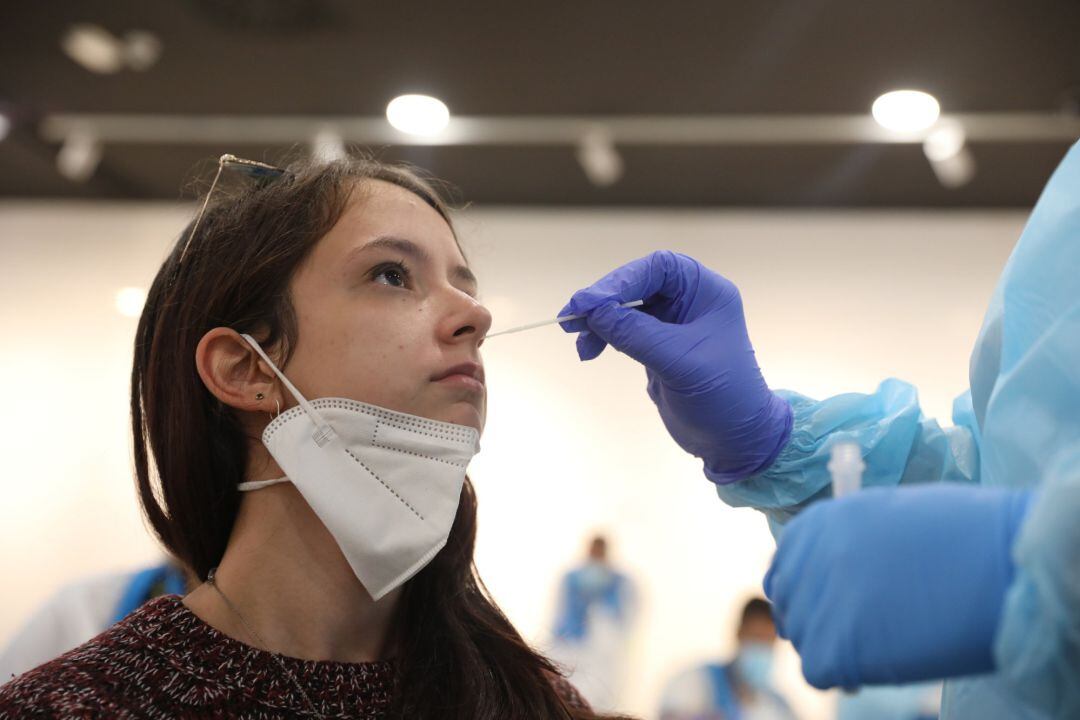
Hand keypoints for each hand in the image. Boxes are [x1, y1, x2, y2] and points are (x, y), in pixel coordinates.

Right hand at [560, 250, 790, 480]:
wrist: (735, 440)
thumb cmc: (722, 397)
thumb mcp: (680, 363)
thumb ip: (636, 334)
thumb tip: (594, 312)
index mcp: (706, 293)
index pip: (658, 268)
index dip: (622, 279)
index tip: (590, 301)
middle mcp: (689, 301)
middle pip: (637, 284)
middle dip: (604, 300)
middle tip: (571, 317)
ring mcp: (672, 324)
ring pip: (626, 308)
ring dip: (598, 320)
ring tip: (578, 340)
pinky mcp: (658, 347)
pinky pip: (623, 331)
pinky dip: (603, 337)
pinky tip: (589, 351)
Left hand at [765, 484, 1033, 688]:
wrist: (1006, 562)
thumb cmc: (967, 534)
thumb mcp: (889, 518)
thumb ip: (851, 542)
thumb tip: (839, 572)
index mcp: (820, 523)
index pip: (786, 565)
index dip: (808, 589)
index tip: (831, 605)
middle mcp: (809, 558)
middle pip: (789, 603)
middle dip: (817, 619)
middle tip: (856, 632)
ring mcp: (818, 601)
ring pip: (801, 637)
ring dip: (830, 645)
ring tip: (876, 645)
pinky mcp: (834, 647)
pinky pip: (817, 669)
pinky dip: (842, 673)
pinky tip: (873, 666)